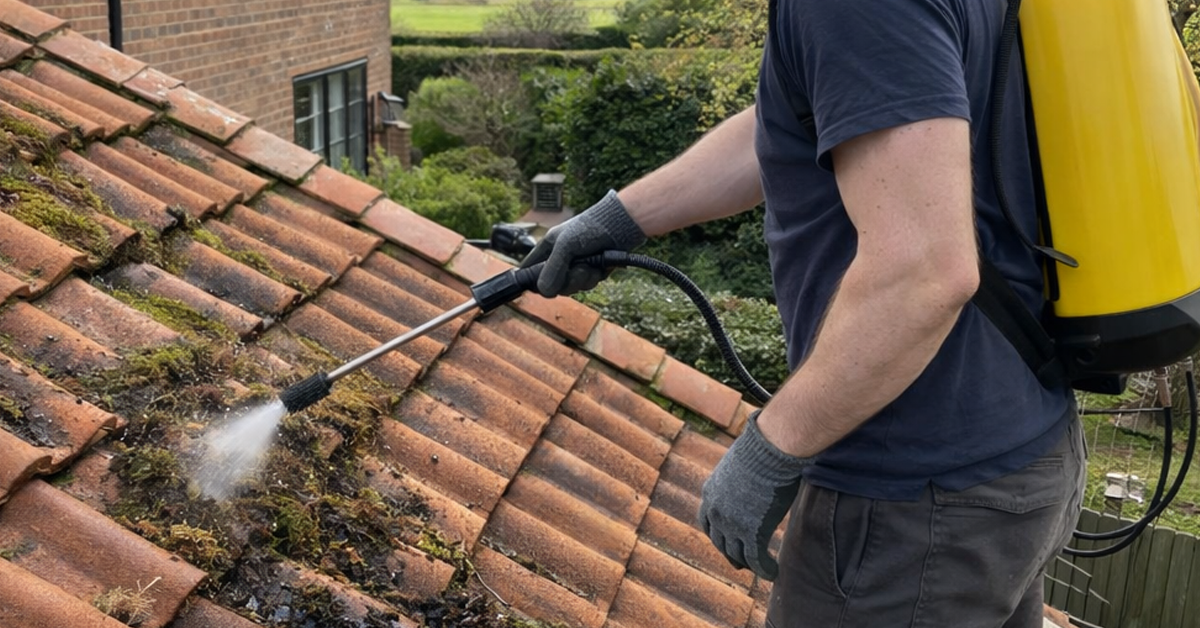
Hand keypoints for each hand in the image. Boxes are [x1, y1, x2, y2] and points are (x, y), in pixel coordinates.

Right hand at [520, 190, 645, 296]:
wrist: (620, 227)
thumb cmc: (590, 228)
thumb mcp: (566, 246)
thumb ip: (553, 268)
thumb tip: (544, 292)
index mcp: (548, 248)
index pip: (529, 269)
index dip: (532, 281)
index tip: (542, 286)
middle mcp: (559, 258)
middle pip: (552, 285)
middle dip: (567, 281)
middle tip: (577, 270)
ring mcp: (574, 267)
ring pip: (570, 287)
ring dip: (582, 279)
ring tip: (591, 266)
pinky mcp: (590, 272)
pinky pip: (585, 285)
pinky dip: (593, 278)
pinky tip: (599, 268)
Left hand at [698, 412, 810, 580]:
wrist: (770, 450)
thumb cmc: (762, 450)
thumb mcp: (742, 463)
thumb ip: (742, 475)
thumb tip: (754, 470)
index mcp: (710, 492)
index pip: (707, 521)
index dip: (718, 534)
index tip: (727, 541)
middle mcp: (715, 511)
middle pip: (719, 541)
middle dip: (731, 554)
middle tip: (741, 563)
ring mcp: (731, 524)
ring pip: (737, 554)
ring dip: (750, 564)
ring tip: (762, 569)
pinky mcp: (751, 532)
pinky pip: (756, 559)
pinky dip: (765, 569)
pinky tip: (774, 572)